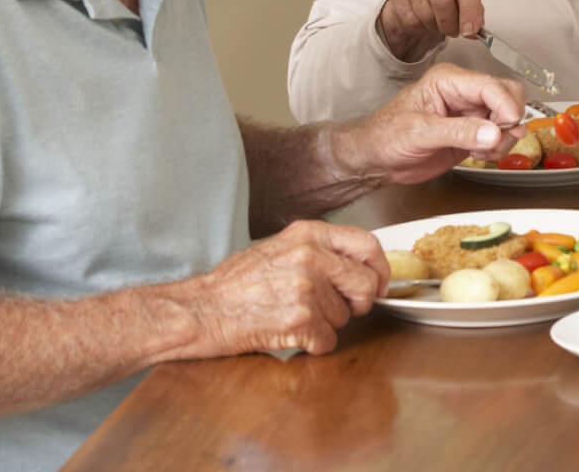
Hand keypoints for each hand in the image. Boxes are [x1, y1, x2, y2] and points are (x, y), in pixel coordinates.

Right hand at [179, 220, 387, 357]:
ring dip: (326, 324)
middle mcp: (312, 257)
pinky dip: (313, 344)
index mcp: (308, 234)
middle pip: (366, 285)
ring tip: (292, 317)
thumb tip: (356, 266)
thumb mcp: (278, 248)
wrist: (199, 310)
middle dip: (358, 303)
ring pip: (345, 317)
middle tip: (338, 309)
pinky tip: (289, 334)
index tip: (380, 284)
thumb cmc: (233, 284)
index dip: (380, 269)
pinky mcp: (300, 319)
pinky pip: (328, 340)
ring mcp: (307, 288)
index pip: (368, 244)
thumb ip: (318, 251)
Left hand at [343, 63, 528, 183]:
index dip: (506, 105)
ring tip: (480, 150)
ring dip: (503, 137)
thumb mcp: (419, 132)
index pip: (492, 86)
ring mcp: (471, 113)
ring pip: (509, 117)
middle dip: (508, 120)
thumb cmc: (385, 136)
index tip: (508, 126)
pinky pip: (501, 136)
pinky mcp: (473, 132)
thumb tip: (492, 133)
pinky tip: (477, 154)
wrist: (375, 159)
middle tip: (494, 140)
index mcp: (449, 81)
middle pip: (508, 96)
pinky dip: (497, 148)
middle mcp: (464, 93)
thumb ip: (459, 132)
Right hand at [376, 0, 483, 60]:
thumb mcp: (467, 0)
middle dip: (450, 24)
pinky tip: (422, 18)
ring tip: (437, 21)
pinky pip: (410, 18)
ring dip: (434, 26)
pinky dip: (418, 26)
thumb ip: (474, 14)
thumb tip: (471, 30)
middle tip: (453, 31)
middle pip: (443, 2)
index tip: (469, 31)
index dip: (470, 13)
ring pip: (425, 13)